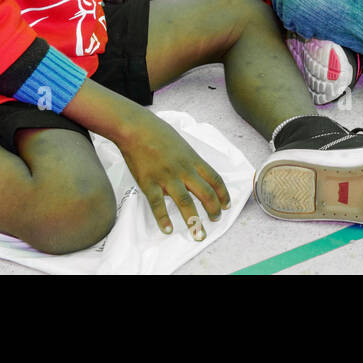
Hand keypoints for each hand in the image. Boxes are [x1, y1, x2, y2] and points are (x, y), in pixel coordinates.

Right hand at [116, 110, 230, 238]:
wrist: (135, 128)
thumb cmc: (158, 132)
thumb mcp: (181, 144)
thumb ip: (188, 161)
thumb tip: (193, 175)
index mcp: (192, 159)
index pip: (215, 179)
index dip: (223, 194)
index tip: (226, 205)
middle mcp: (183, 170)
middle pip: (205, 193)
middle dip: (213, 210)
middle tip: (216, 220)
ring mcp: (166, 177)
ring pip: (185, 202)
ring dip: (193, 221)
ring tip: (198, 234)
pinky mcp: (149, 183)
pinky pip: (158, 205)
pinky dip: (163, 219)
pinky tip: (168, 229)